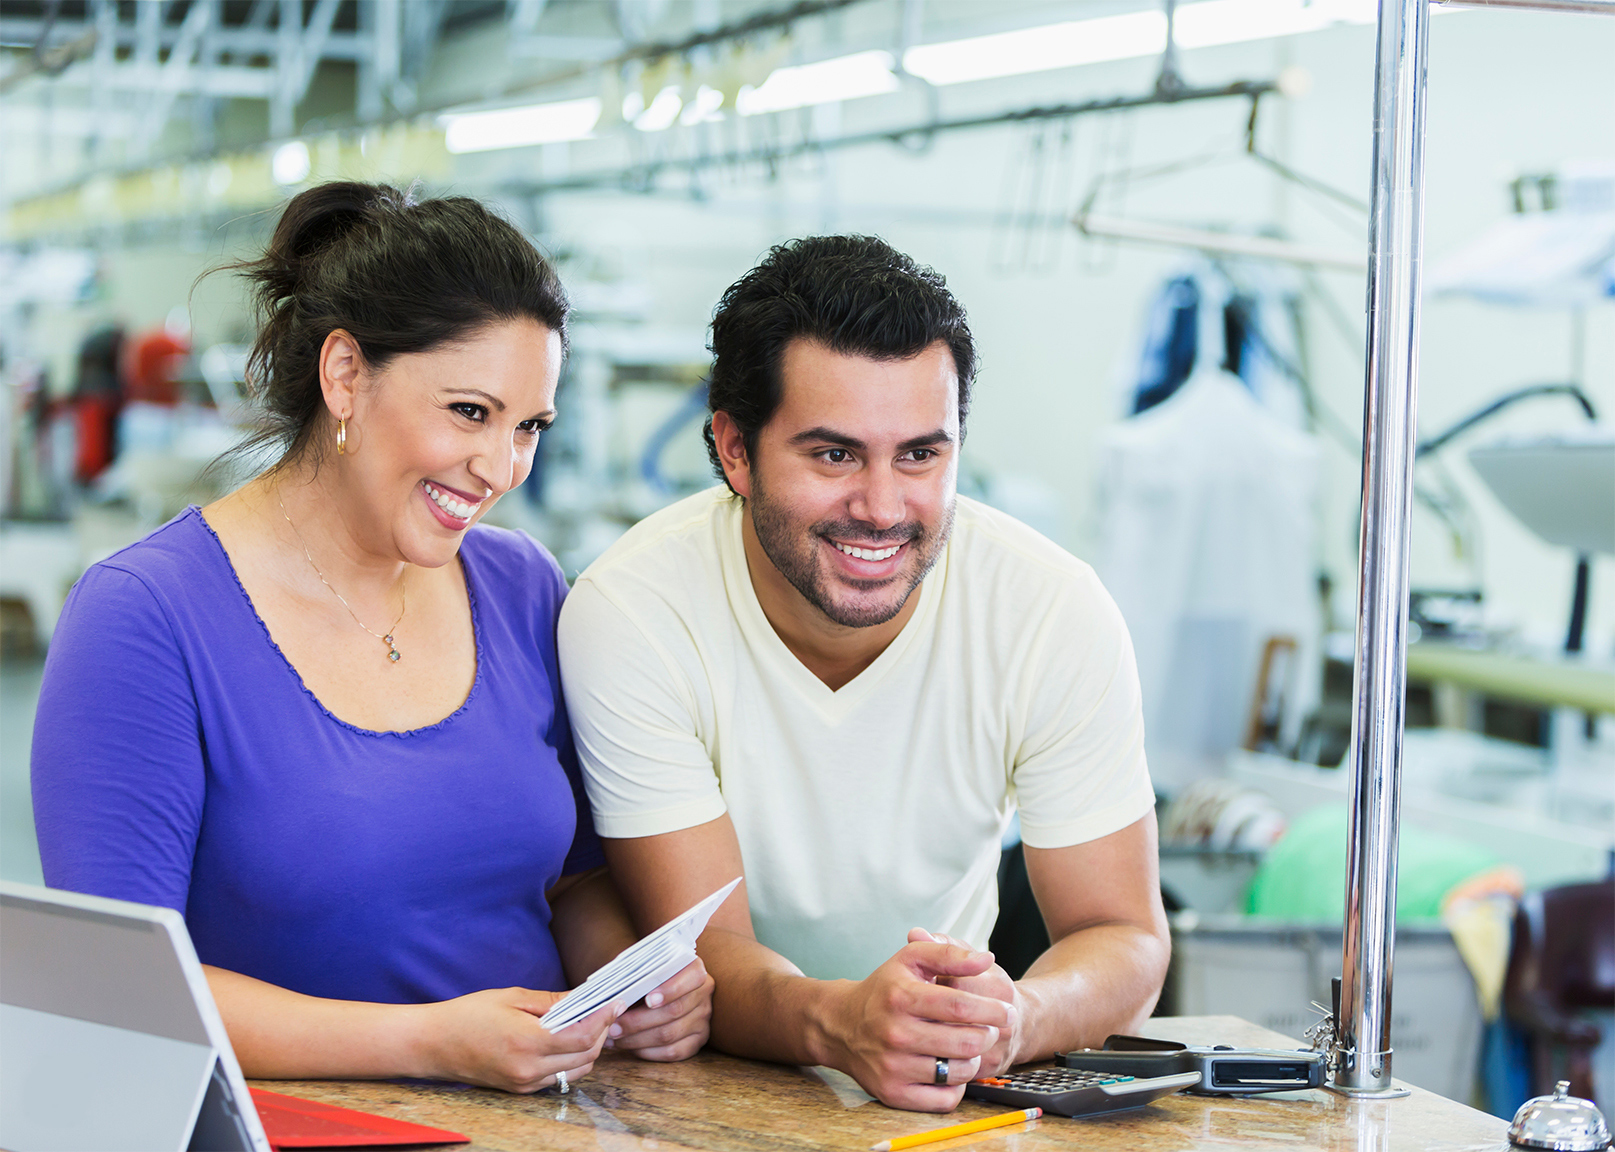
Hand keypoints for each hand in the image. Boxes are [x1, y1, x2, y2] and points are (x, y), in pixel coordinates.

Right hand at [416, 987, 621, 1092]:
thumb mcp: (512, 997)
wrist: (433, 1044)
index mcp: (528, 1041)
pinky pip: (558, 1077)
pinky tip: (568, 1039)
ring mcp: (525, 1083)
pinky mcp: (520, 1089)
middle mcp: (529, 1068)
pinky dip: (571, 1059)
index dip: (604, 1018)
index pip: (583, 1035)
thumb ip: (552, 1001)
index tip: (614, 1001)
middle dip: (602, 1031)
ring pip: (576, 1070)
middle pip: (586, 1055)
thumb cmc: (468, 1015)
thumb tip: (584, 998)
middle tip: (604, 1008)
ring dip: (590, 1048)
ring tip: (589, 1022)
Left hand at [608, 957, 713, 1061]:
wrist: (664, 992)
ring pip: (669, 1035)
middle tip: (613, 1025)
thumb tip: (613, 994)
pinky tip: (629, 1047)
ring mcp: (703, 1019)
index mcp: (695, 970)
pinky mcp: (697, 1041)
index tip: (648, 1000)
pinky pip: (672, 1052)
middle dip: (638, 1021)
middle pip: (673, 1011)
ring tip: (614, 1038)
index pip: (692, 977)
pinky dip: (647, 1052)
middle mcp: (704, 994)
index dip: (671, 989)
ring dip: (637, 1039)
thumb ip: (638, 976)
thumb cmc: (651, 979)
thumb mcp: (649, 969)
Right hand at [820, 938, 1011, 1111]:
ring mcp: (893, 1067)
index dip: (992, 1010)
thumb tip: (986, 959)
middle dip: (988, 1035)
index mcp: (901, 997)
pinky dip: (958, 1086)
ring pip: (959, 1072)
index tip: (1007, 1011)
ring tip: (969, 1046)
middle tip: (990, 1029)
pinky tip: (952, 1068)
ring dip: (973, 1059)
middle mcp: (895, 1033)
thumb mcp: (910, 960)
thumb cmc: (884, 989)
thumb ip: (950, 954)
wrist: (840, 1026)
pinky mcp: (893, 1093)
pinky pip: (944, 1099)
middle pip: (966, 1042)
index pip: (960, 1006)